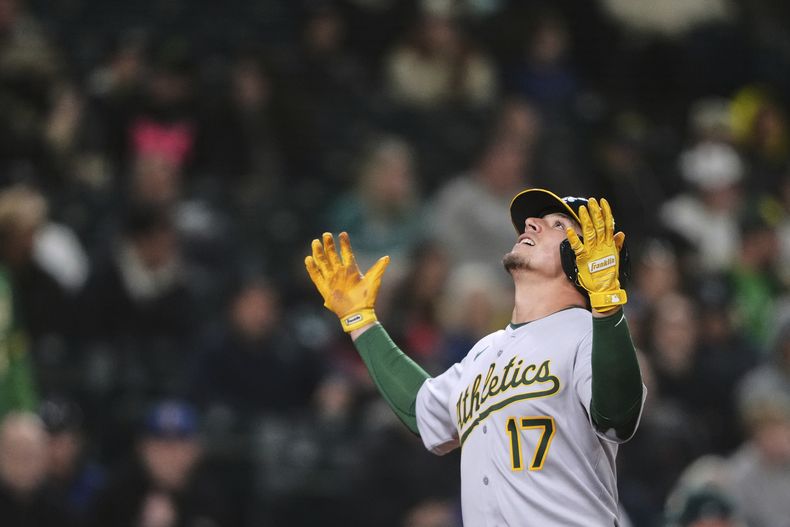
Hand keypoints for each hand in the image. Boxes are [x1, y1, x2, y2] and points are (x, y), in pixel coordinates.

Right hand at [305, 232, 389, 331]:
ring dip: (319, 253)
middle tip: (326, 234)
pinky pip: (316, 276)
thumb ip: (378, 268)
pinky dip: (312, 268)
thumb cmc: (367, 298)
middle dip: (329, 245)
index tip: (342, 234)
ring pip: (323, 263)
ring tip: (315, 242)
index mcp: (351, 270)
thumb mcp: (373, 281)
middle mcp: (340, 273)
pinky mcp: (324, 288)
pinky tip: (308, 259)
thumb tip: (387, 257)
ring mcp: (331, 279)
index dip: (344, 244)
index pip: (346, 253)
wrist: (358, 313)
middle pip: (332, 255)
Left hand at [565, 198, 626, 313]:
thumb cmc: (608, 275)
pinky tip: (568, 230)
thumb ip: (616, 245)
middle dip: (595, 212)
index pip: (608, 224)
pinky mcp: (584, 259)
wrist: (605, 291)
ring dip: (586, 219)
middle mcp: (602, 246)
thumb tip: (621, 233)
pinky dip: (573, 238)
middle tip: (591, 201)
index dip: (605, 213)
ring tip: (582, 209)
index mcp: (609, 245)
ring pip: (590, 232)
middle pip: (599, 225)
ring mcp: (593, 251)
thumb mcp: (614, 258)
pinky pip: (577, 246)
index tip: (602, 202)